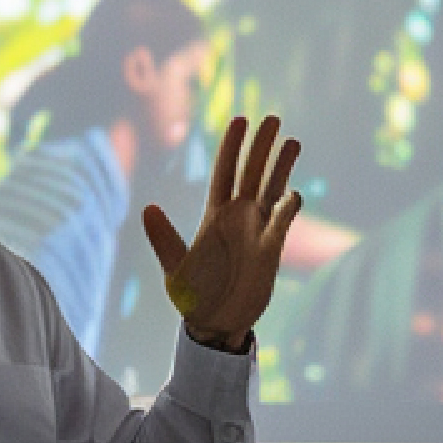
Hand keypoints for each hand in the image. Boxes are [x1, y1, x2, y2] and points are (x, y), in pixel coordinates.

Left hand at [141, 113, 303, 352]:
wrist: (216, 324)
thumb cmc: (193, 298)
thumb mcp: (175, 269)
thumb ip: (164, 239)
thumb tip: (148, 208)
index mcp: (213, 216)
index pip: (224, 172)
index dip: (231, 146)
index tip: (241, 120)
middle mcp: (237, 218)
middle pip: (251, 173)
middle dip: (261, 146)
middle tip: (272, 118)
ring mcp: (257, 231)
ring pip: (272, 191)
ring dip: (282, 167)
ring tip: (293, 141)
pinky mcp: (272, 250)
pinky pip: (282, 222)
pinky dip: (289, 207)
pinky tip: (294, 194)